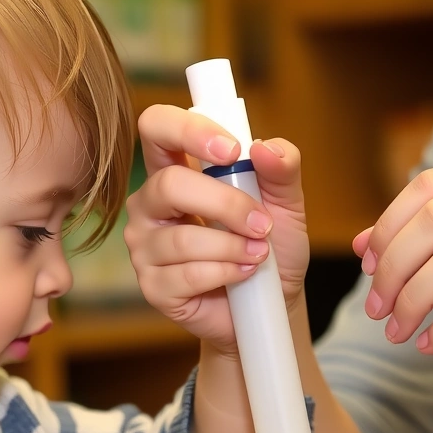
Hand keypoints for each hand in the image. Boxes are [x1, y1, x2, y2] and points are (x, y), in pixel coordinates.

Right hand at [125, 104, 309, 352]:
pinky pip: (186, 275)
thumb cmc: (271, 248)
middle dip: (226, 204)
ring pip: (182, 238)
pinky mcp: (153, 287)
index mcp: (174, 168)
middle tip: (262, 224)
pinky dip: (225, 274)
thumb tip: (264, 148)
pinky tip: (242, 276)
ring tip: (257, 255)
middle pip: (169, 184)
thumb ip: (282, 169)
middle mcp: (150, 204)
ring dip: (232, 247)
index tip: (233, 151)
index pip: (157, 126)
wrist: (272, 305)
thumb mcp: (287, 204)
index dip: (189, 130)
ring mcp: (145, 247)